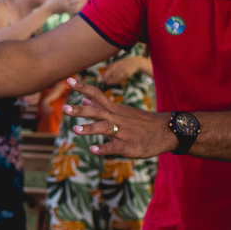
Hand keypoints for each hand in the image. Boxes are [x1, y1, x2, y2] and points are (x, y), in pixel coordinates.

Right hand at [43, 0, 85, 15]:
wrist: (47, 10)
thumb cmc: (51, 0)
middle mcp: (66, 4)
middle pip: (77, 1)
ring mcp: (67, 9)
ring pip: (78, 6)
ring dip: (83, 3)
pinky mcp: (67, 11)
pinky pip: (76, 10)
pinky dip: (80, 7)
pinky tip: (83, 4)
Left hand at [62, 78, 176, 158]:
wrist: (166, 131)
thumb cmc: (139, 121)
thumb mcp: (120, 110)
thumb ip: (100, 105)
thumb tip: (83, 98)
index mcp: (113, 109)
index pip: (96, 95)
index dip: (82, 88)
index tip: (68, 80)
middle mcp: (116, 118)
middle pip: (97, 111)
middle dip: (81, 110)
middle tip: (64, 108)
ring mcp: (122, 132)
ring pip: (105, 128)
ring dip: (90, 128)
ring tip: (75, 130)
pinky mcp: (128, 145)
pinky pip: (115, 147)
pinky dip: (104, 148)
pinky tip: (93, 149)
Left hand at [99, 56, 143, 85]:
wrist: (136, 63)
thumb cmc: (125, 63)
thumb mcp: (118, 62)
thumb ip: (111, 65)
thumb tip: (103, 67)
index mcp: (116, 64)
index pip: (110, 69)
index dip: (106, 73)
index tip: (102, 76)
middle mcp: (120, 67)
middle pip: (113, 73)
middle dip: (107, 78)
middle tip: (102, 81)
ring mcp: (124, 71)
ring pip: (117, 76)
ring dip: (111, 80)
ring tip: (107, 83)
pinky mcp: (127, 74)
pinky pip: (121, 78)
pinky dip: (116, 81)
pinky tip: (113, 83)